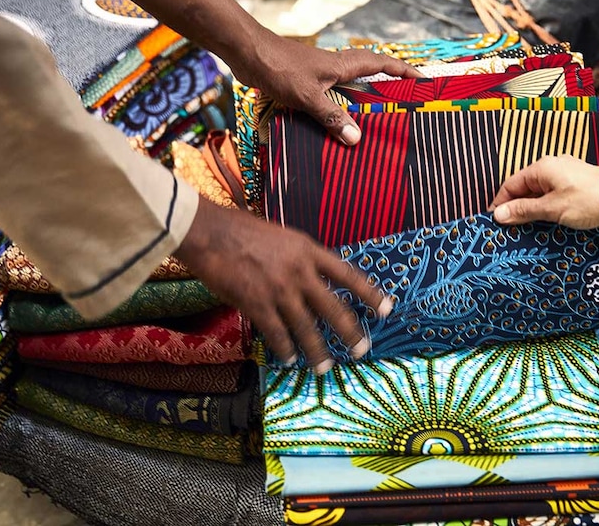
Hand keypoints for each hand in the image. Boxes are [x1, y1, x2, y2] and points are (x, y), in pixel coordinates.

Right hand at [174, 197, 391, 373]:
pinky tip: (289, 359)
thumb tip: (310, 284)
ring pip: (306, 327)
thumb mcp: (282, 238)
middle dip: (350, 333)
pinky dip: (284, 348)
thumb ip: (299, 260)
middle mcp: (300, 272)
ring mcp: (279, 290)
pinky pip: (276, 333)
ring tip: (324, 368)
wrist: (211, 232)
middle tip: (362, 351)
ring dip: (316, 350)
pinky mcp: (257, 304)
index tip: (387, 310)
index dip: (369, 293)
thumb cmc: (242, 230)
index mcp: (308, 251)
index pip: (348, 274)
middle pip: (333, 308)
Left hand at [230, 33, 421, 144]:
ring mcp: (318, 74)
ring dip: (360, 100)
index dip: (404, 71)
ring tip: (374, 121)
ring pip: (348, 86)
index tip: (423, 80)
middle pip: (369, 74)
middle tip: (404, 104)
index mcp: (342, 64)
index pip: (382, 64)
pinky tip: (333, 126)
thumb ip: (331, 116)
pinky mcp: (303, 82)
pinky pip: (328, 96)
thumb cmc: (279, 67)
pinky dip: (336, 108)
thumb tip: (356, 139)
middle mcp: (334, 67)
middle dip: (388, 86)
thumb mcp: (308, 95)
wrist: (247, 53)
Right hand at [489, 156, 598, 228]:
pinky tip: (546, 221)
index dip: (500, 203)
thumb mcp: (550, 208)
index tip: (494, 220)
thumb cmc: (586, 201)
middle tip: (509, 228)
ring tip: (526, 228)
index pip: (511, 185)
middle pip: (524, 188)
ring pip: (539, 192)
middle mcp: (551, 167)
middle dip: (516, 207)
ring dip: (531, 209)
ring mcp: (565, 174)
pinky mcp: (575, 183)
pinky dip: (545, 207)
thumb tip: (498, 214)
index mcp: (541, 168)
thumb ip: (523, 210)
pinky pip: (552, 194)